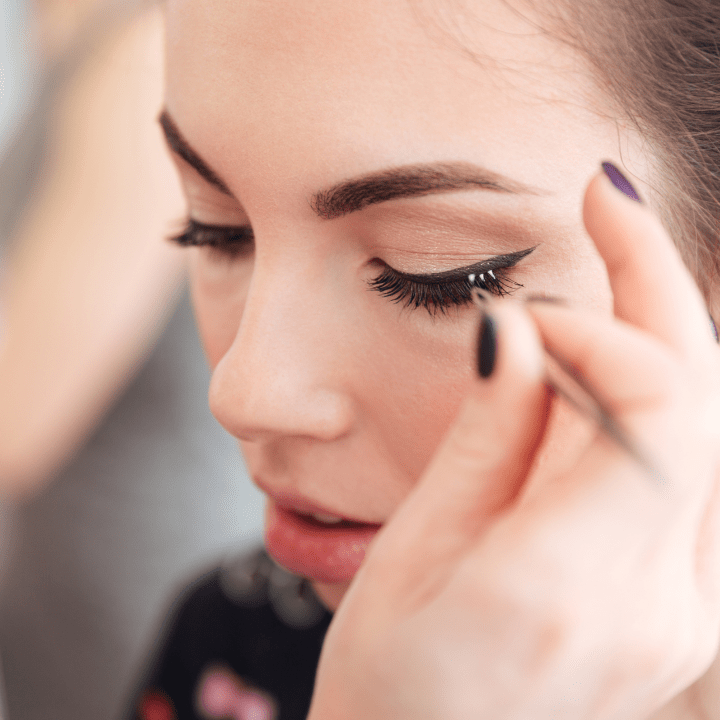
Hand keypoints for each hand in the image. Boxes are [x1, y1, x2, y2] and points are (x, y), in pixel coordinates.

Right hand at [307, 168, 719, 719]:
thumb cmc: (392, 680)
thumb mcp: (416, 548)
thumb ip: (485, 433)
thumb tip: (517, 328)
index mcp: (567, 582)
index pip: (654, 402)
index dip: (598, 323)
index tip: (523, 311)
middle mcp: (657, 601)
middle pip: (705, 398)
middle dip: (656, 285)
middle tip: (607, 201)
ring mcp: (686, 611)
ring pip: (713, 426)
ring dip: (665, 332)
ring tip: (613, 269)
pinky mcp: (683, 607)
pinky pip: (698, 470)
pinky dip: (659, 396)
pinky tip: (605, 364)